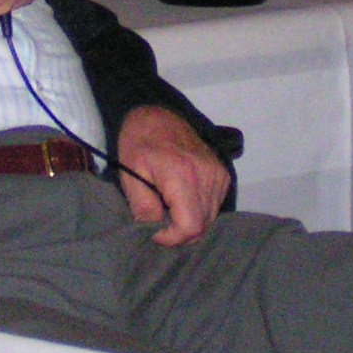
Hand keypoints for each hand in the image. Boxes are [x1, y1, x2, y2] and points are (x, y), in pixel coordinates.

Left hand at [115, 105, 229, 246]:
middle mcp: (207, 176)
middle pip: (202, 226)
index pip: (191, 226)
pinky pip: (214, 205)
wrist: (157, 114)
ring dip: (189, 222)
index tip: (155, 232)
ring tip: (168, 207)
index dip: (172, 238)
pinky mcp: (222, 173)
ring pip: (210, 218)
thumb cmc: (139, 142)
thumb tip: (155, 231)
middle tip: (159, 221)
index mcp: (183, 175)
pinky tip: (181, 198)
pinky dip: (198, 210)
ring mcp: (218, 174)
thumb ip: (143, 207)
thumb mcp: (130, 174)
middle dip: (179, 232)